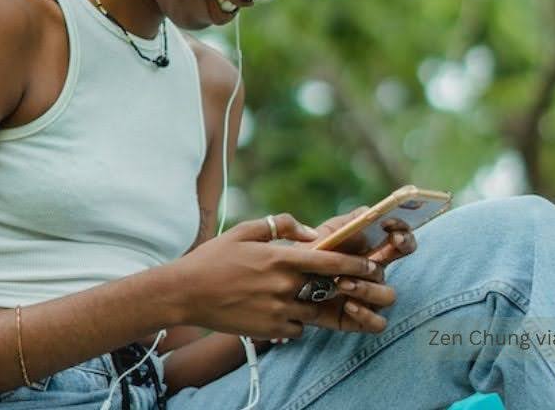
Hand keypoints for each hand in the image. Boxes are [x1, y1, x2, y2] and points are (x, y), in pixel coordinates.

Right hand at [172, 213, 381, 340]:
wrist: (185, 294)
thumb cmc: (213, 259)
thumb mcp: (245, 231)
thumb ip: (281, 225)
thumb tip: (310, 232)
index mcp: (280, 258)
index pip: (331, 263)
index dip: (355, 264)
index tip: (369, 265)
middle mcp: (283, 285)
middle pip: (328, 290)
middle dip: (340, 287)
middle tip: (345, 284)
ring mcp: (278, 310)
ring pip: (314, 311)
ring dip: (314, 304)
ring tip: (300, 296)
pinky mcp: (270, 329)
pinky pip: (297, 328)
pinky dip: (295, 321)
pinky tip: (279, 310)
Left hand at [290, 206, 418, 332]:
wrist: (285, 286)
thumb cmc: (306, 258)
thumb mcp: (322, 235)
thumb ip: (344, 223)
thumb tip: (369, 212)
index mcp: (370, 250)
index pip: (400, 240)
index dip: (402, 232)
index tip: (390, 227)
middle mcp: (375, 273)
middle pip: (401, 267)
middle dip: (396, 253)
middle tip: (378, 251)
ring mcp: (370, 297)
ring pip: (388, 295)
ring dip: (368, 289)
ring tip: (342, 283)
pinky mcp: (359, 320)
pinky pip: (378, 323)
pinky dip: (366, 315)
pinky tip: (348, 305)